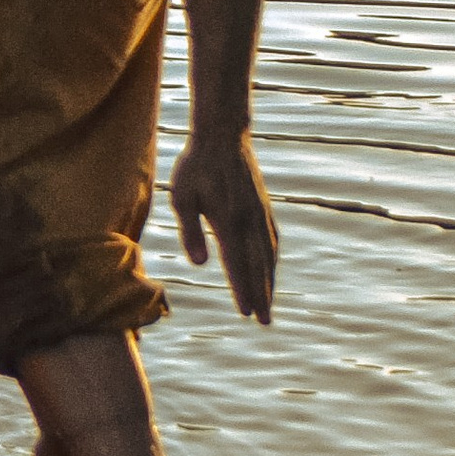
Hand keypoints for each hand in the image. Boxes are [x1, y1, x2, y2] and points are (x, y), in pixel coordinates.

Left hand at [171, 128, 278, 323]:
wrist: (222, 134)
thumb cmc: (195, 166)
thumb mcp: (182, 197)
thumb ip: (190, 231)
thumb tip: (201, 264)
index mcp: (228, 221)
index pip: (236, 263)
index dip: (242, 289)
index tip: (245, 312)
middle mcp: (249, 220)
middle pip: (257, 265)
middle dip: (261, 294)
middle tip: (265, 321)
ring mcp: (260, 213)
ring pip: (268, 254)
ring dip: (269, 281)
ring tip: (269, 303)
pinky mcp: (263, 205)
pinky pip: (271, 238)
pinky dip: (272, 258)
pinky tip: (270, 267)